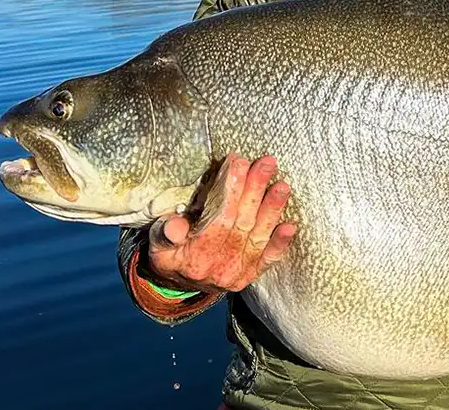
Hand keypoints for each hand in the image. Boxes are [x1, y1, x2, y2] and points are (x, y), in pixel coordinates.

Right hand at [144, 153, 296, 292]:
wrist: (180, 286)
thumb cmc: (170, 255)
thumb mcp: (158, 245)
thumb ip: (165, 234)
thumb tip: (174, 225)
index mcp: (195, 257)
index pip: (219, 217)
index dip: (231, 189)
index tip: (238, 161)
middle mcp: (220, 266)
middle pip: (242, 222)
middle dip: (255, 189)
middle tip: (267, 163)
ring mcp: (238, 272)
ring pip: (259, 236)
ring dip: (272, 209)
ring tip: (282, 185)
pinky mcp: (251, 275)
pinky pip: (269, 259)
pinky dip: (280, 242)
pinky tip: (291, 226)